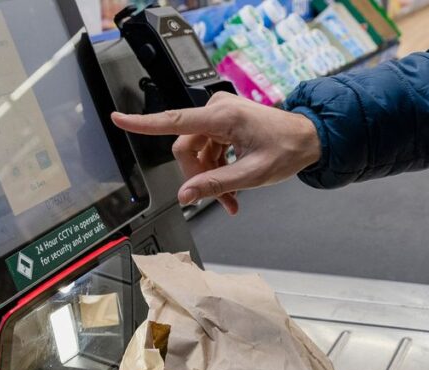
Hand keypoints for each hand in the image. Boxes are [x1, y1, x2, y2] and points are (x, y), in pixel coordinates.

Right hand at [111, 92, 320, 214]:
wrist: (310, 139)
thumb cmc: (288, 149)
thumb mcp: (252, 175)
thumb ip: (216, 185)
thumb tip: (186, 195)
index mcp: (223, 116)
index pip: (174, 120)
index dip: (142, 124)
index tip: (118, 119)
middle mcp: (218, 110)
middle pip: (186, 148)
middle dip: (198, 177)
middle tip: (220, 201)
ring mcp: (220, 115)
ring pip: (196, 153)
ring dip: (209, 178)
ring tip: (231, 199)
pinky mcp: (223, 122)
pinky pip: (208, 150)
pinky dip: (216, 170)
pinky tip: (232, 188)